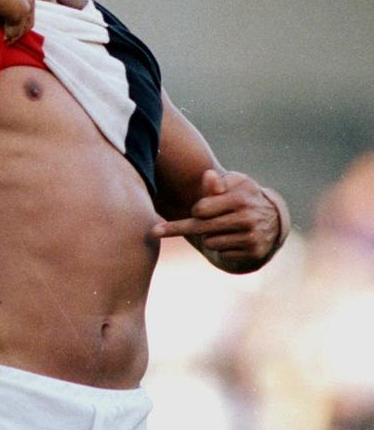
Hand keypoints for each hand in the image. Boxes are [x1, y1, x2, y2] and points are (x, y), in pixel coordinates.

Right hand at [0, 0, 36, 42]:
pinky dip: (10, 36)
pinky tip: (4, 39)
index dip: (20, 14)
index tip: (11, 22)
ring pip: (24, 25)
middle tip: (11, 36)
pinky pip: (16, 30)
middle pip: (29, 16)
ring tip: (7, 40)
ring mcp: (28, 2)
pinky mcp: (20, 12)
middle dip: (20, 27)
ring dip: (15, 34)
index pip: (27, 3)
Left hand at [151, 169, 281, 267]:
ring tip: (223, 227)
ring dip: (210, 236)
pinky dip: (222, 247)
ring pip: (210, 242)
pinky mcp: (253, 252)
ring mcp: (251, 237)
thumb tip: (207, 175)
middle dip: (177, 228)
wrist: (274, 218)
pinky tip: (233, 239)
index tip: (192, 211)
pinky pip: (222, 253)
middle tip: (154, 231)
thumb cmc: (244, 196)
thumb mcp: (235, 183)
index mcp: (239, 199)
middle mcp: (246, 219)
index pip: (201, 210)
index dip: (196, 210)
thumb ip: (218, 183)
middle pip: (200, 228)